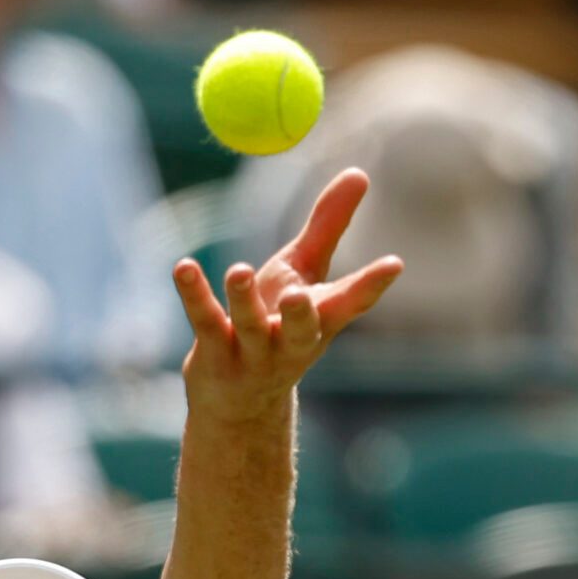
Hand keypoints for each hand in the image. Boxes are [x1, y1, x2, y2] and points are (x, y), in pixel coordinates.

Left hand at [173, 168, 402, 421]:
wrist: (239, 406)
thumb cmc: (278, 328)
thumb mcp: (303, 274)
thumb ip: (329, 227)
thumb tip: (360, 172)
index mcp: (319, 323)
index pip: (349, 304)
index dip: (371, 285)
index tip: (393, 264)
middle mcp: (290, 344)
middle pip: (303, 331)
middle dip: (303, 315)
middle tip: (300, 294)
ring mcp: (252, 355)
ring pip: (250, 328)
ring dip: (245, 300)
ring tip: (239, 271)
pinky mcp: (213, 358)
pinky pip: (204, 322)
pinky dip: (194, 294)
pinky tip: (184, 267)